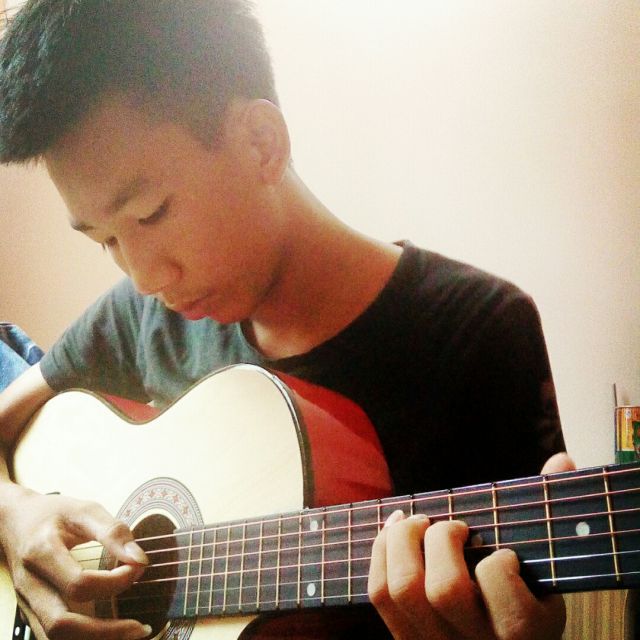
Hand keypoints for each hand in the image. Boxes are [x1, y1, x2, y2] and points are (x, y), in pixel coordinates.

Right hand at [0, 484, 150, 639]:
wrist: (13, 521)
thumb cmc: (52, 514)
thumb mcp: (84, 510)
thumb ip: (113, 532)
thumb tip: (139, 559)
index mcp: (41, 553)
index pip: (78, 583)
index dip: (114, 582)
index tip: (137, 569)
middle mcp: (30, 585)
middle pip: (60, 624)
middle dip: (104, 632)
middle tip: (141, 627)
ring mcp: (27, 603)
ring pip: (55, 638)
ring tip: (130, 634)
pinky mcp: (32, 612)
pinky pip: (54, 637)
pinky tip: (109, 633)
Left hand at [368, 453, 575, 638]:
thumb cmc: (525, 600)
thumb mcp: (546, 573)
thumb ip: (548, 514)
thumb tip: (561, 460)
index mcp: (524, 633)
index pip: (501, 593)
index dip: (499, 564)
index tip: (505, 554)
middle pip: (443, 590)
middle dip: (440, 540)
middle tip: (451, 525)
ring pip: (401, 590)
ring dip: (402, 541)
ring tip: (416, 522)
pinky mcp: (404, 638)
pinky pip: (380, 594)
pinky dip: (381, 551)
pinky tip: (395, 530)